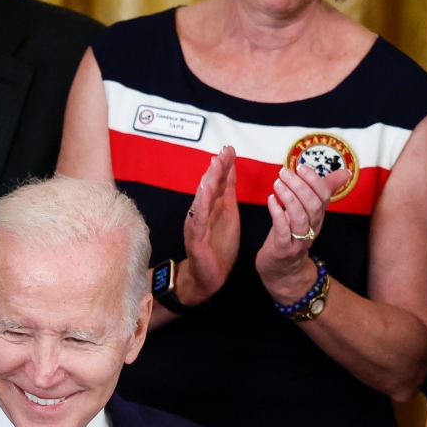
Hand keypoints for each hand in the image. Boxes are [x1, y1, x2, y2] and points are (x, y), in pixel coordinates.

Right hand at [178, 147, 239, 306]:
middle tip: (224, 151)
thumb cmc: (219, 248)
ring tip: (215, 164)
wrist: (208, 277)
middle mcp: (202, 211)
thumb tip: (231, 171)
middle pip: (209, 185)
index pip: (218, 181)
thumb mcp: (229, 216)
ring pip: (202, 198)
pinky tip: (206, 191)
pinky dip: (202, 203)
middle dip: (217, 168)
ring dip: (208, 180)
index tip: (231, 149)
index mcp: (212, 206)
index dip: (224, 165)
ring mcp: (196, 222)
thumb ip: (227, 194)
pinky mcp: (195, 237)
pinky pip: (198, 218)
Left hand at [255, 165, 348, 302]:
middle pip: (313, 206)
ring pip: (300, 218)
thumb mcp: (308, 211)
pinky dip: (277, 213)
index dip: (314, 180)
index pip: (324, 197)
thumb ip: (323, 190)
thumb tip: (346, 172)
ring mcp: (299, 240)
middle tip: (284, 172)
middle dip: (300, 186)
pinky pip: (283, 231)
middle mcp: (312, 228)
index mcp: (318, 216)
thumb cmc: (292, 234)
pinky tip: (270, 200)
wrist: (283, 270)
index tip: (301, 166)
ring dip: (288, 198)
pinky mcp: (284, 249)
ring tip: (277, 184)